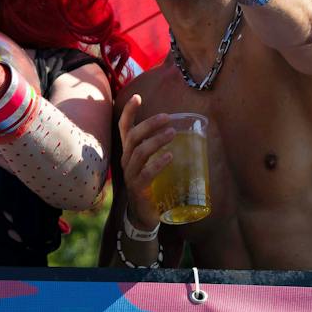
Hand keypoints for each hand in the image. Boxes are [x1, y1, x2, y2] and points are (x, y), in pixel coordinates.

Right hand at [116, 94, 187, 231]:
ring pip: (139, 152)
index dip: (129, 112)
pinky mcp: (138, 189)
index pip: (124, 128)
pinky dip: (158, 164)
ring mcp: (130, 174)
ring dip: (156, 140)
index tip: (137, 97)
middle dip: (149, 124)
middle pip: (133, 136)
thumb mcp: (151, 164)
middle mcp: (126, 160)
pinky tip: (169, 157)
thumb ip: (161, 150)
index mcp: (129, 152)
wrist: (143, 215)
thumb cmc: (150, 185)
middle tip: (167, 118)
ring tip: (172, 133)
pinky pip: (145, 173)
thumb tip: (186, 133)